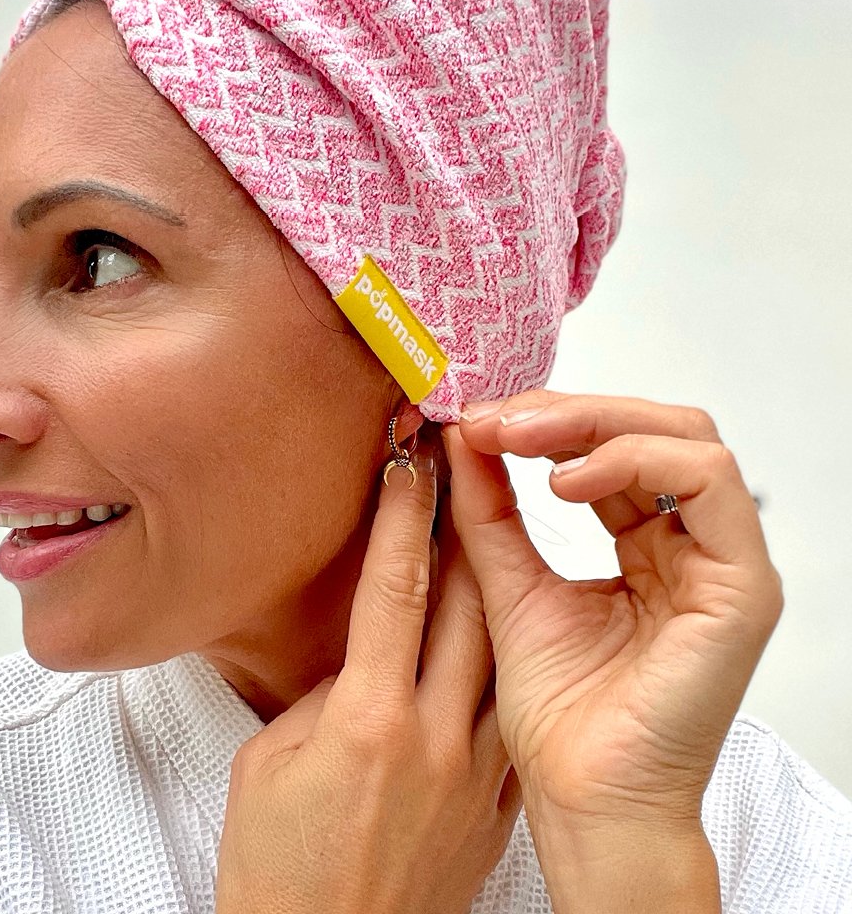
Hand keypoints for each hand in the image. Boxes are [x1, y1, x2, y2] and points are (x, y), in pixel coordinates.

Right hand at [214, 428, 520, 913]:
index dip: (405, 516)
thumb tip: (354, 660)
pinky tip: (500, 639)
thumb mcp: (269, 763)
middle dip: (463, 527)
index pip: (394, 589)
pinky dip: (505, 666)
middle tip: (460, 473)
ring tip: (486, 536)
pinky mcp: (494, 808)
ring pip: (501, 653)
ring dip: (493, 587)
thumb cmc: (278, 870)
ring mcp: (474, 774)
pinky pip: (510, 718)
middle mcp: (433, 736)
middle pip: (466, 605)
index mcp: (367, 718)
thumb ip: (321, 696)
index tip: (412, 462)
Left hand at [446, 391, 783, 907]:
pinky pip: (710, 482)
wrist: (579, 796)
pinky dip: (637, 460)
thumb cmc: (556, 711)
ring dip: (596, 423)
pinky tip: (566, 482)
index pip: (612, 446)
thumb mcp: (507, 579)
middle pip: (653, 427)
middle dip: (569, 410)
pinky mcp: (742, 587)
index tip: (474, 418)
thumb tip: (463, 431)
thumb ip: (490, 506)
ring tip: (520, 439)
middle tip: (496, 415)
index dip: (545, 419)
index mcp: (645, 544)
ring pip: (685, 437)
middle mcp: (691, 545)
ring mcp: (723, 563)